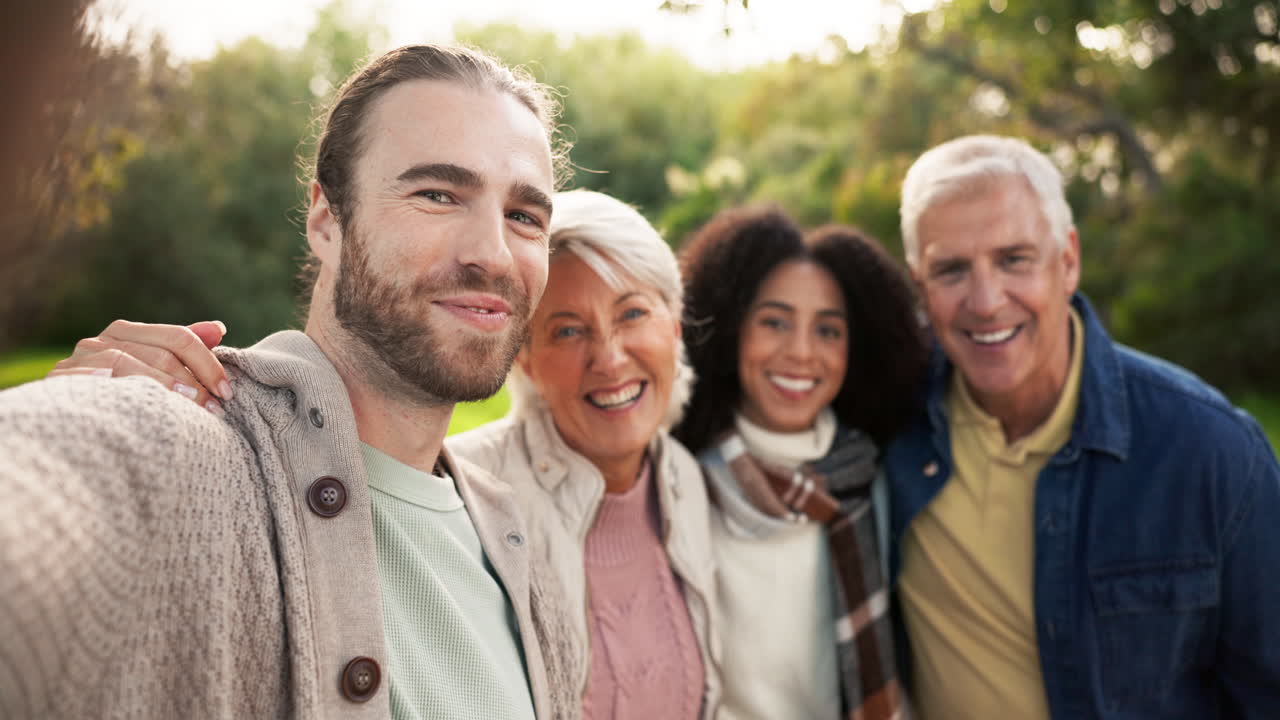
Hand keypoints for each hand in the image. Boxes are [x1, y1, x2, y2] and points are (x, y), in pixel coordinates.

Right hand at [48, 320, 231, 414]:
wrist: (61, 423)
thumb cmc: (115, 394)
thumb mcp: (151, 369)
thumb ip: (182, 349)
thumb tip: (218, 327)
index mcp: (125, 332)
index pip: (177, 337)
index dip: (207, 362)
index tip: (227, 391)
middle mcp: (99, 341)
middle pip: (159, 353)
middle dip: (193, 381)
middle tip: (215, 407)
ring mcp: (76, 361)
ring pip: (127, 363)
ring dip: (163, 386)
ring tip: (190, 407)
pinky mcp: (58, 382)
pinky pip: (89, 381)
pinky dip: (112, 385)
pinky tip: (134, 397)